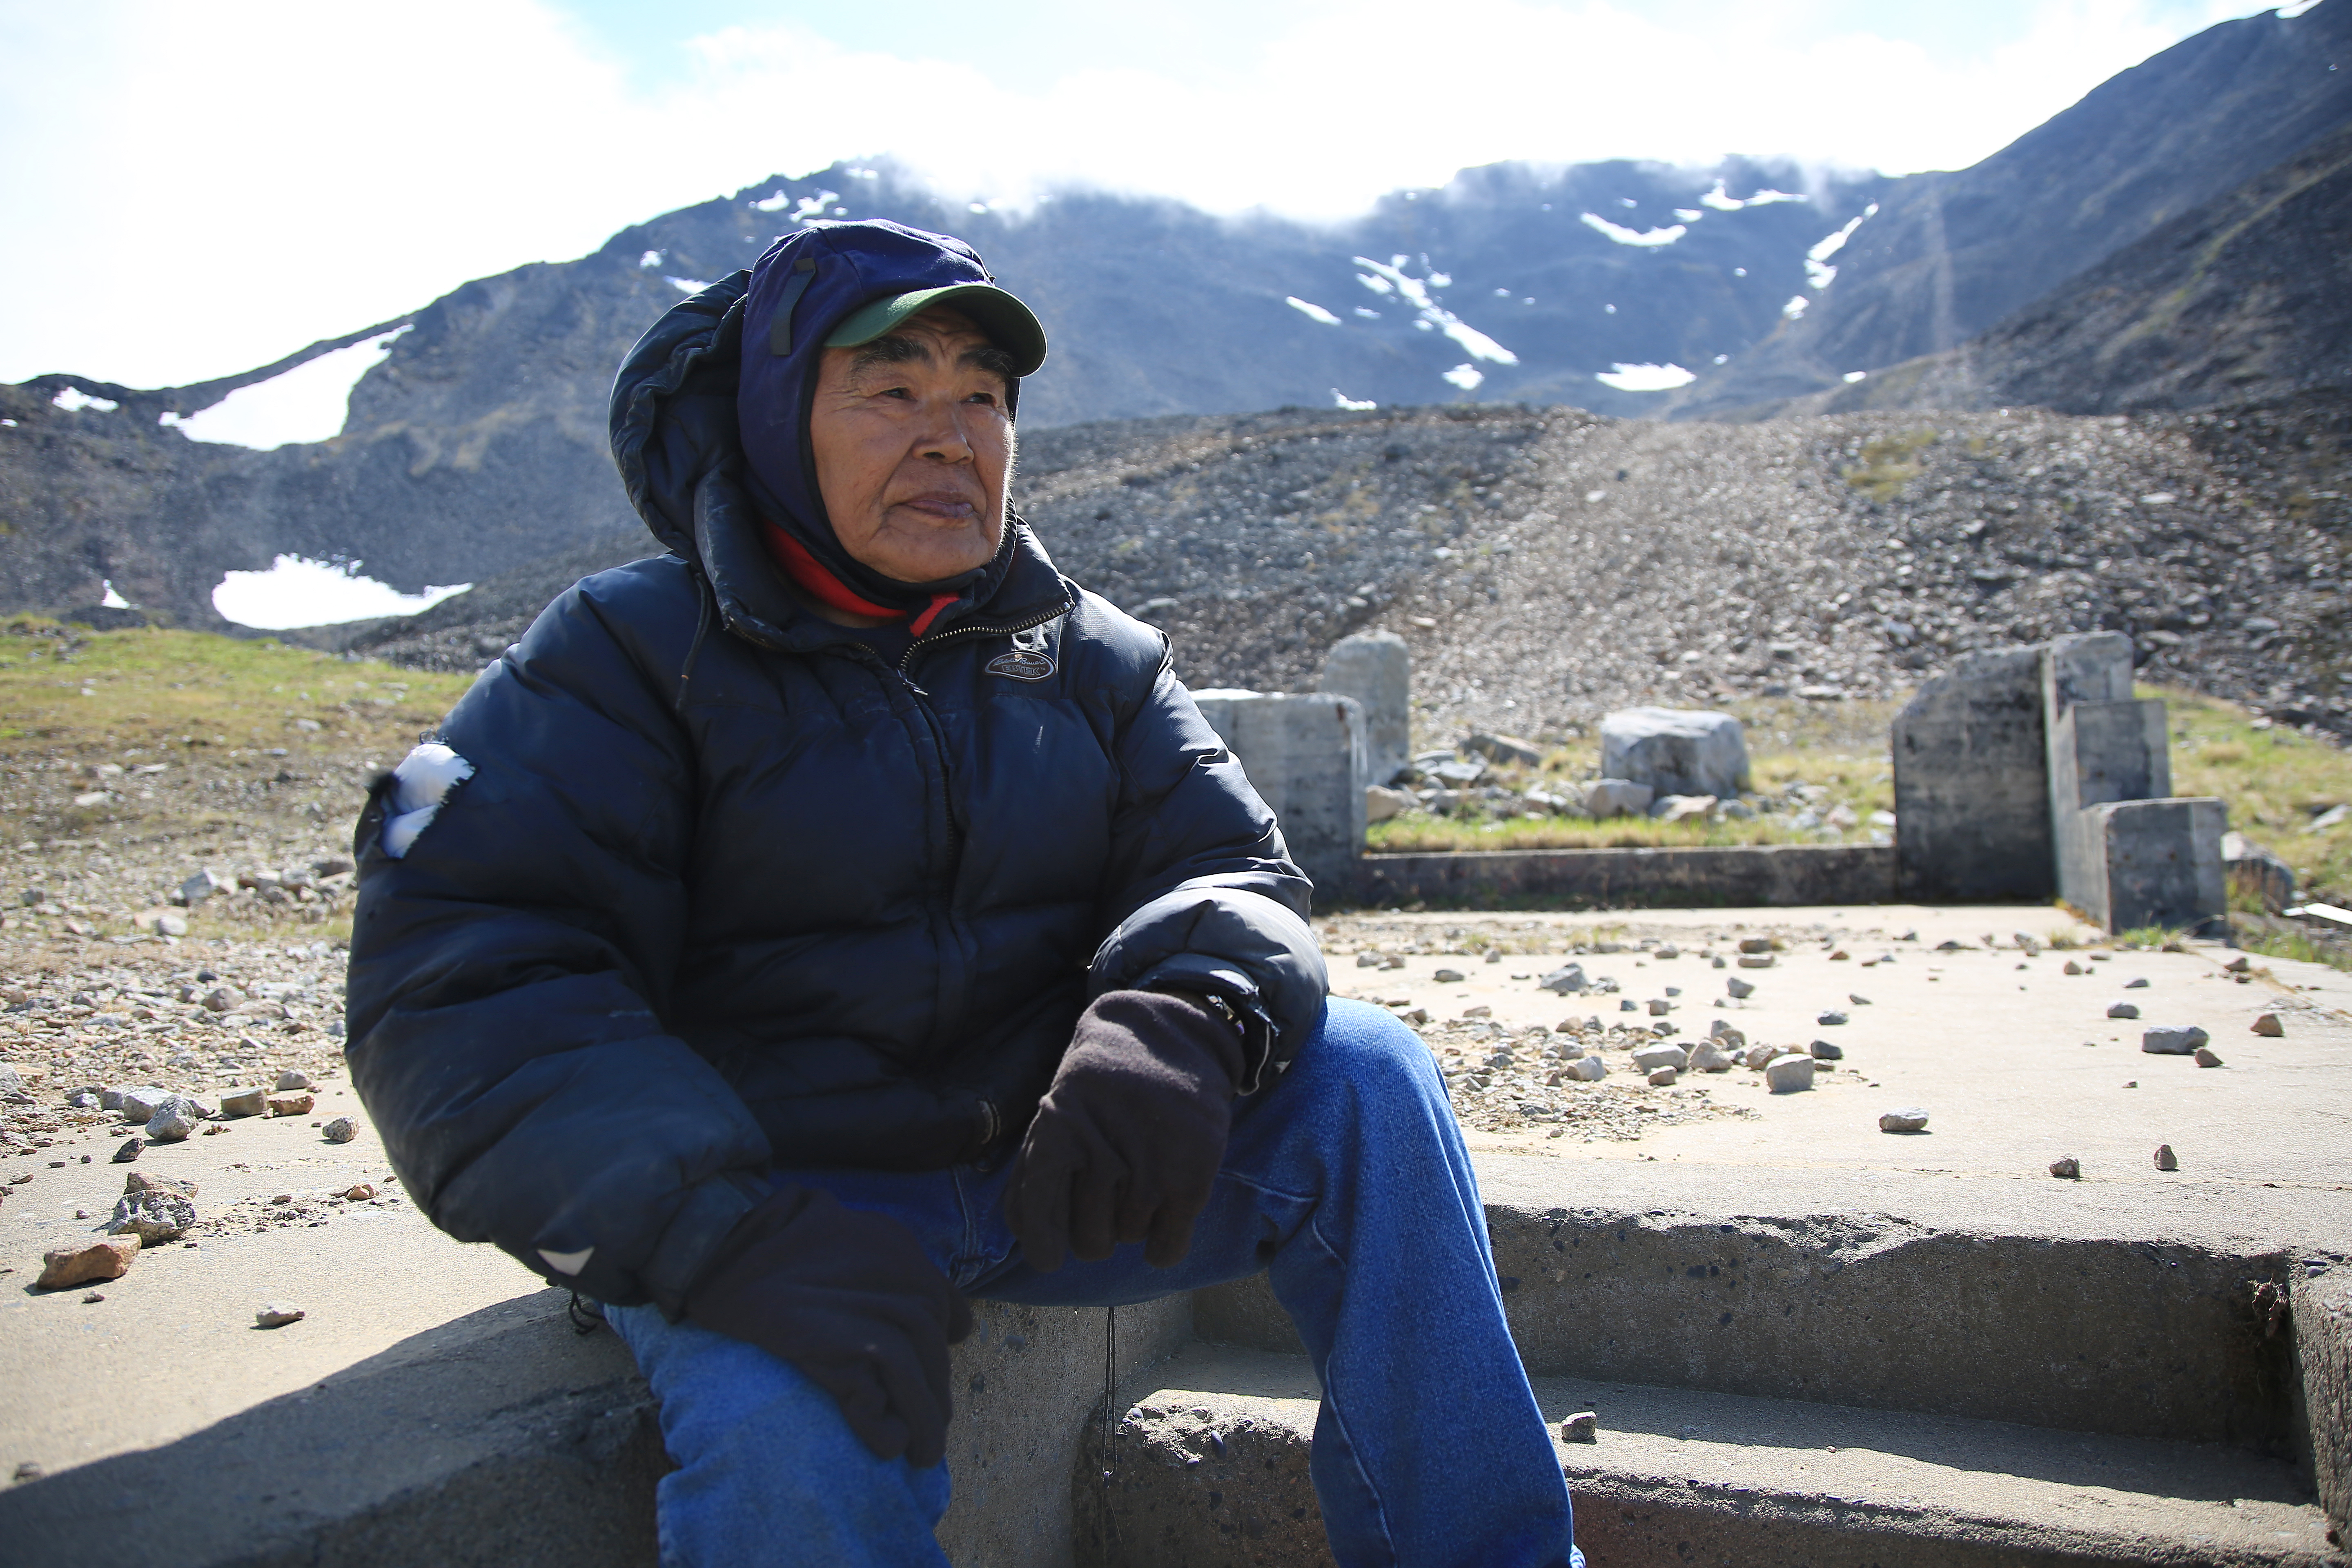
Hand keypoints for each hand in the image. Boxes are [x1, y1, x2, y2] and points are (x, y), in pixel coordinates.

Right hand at [684, 1185, 971, 1466]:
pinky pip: (875, 1405)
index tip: (932, 1376)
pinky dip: (886, 1432)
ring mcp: (871, 1325)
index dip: (943, 1351)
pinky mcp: (840, 1357)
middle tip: (931, 1428)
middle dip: (936, 1395)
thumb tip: (934, 1309)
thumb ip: (897, 1262)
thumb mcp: (858, 1227)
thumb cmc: (786, 1236)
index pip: (950, 1317)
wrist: (726, 1246)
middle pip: (934, 1355)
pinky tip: (888, 1445)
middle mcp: (900, 1290)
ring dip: (925, 1426)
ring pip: (914, 1384)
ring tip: (922, 1454)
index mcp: (906, 1260)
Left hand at [1005, 989, 1244, 1272]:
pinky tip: (1162, 1225)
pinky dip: (1161, 1248)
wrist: (1169, 1039)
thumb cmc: (1102, 1087)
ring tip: (1139, 1183)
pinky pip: (1167, 1247)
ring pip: (1128, 1239)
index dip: (1041, 1247)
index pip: (1037, 1213)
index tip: (1049, 1259)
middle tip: (1106, 1203)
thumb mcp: (1057, 1110)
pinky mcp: (1191, 1178)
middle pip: (1089, 1240)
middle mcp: (1102, 1150)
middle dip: (1095, 1233)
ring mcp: (1149, 1167)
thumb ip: (1034, 1168)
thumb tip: (1023, 1234)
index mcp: (1058, 1131)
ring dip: (1131, 1224)